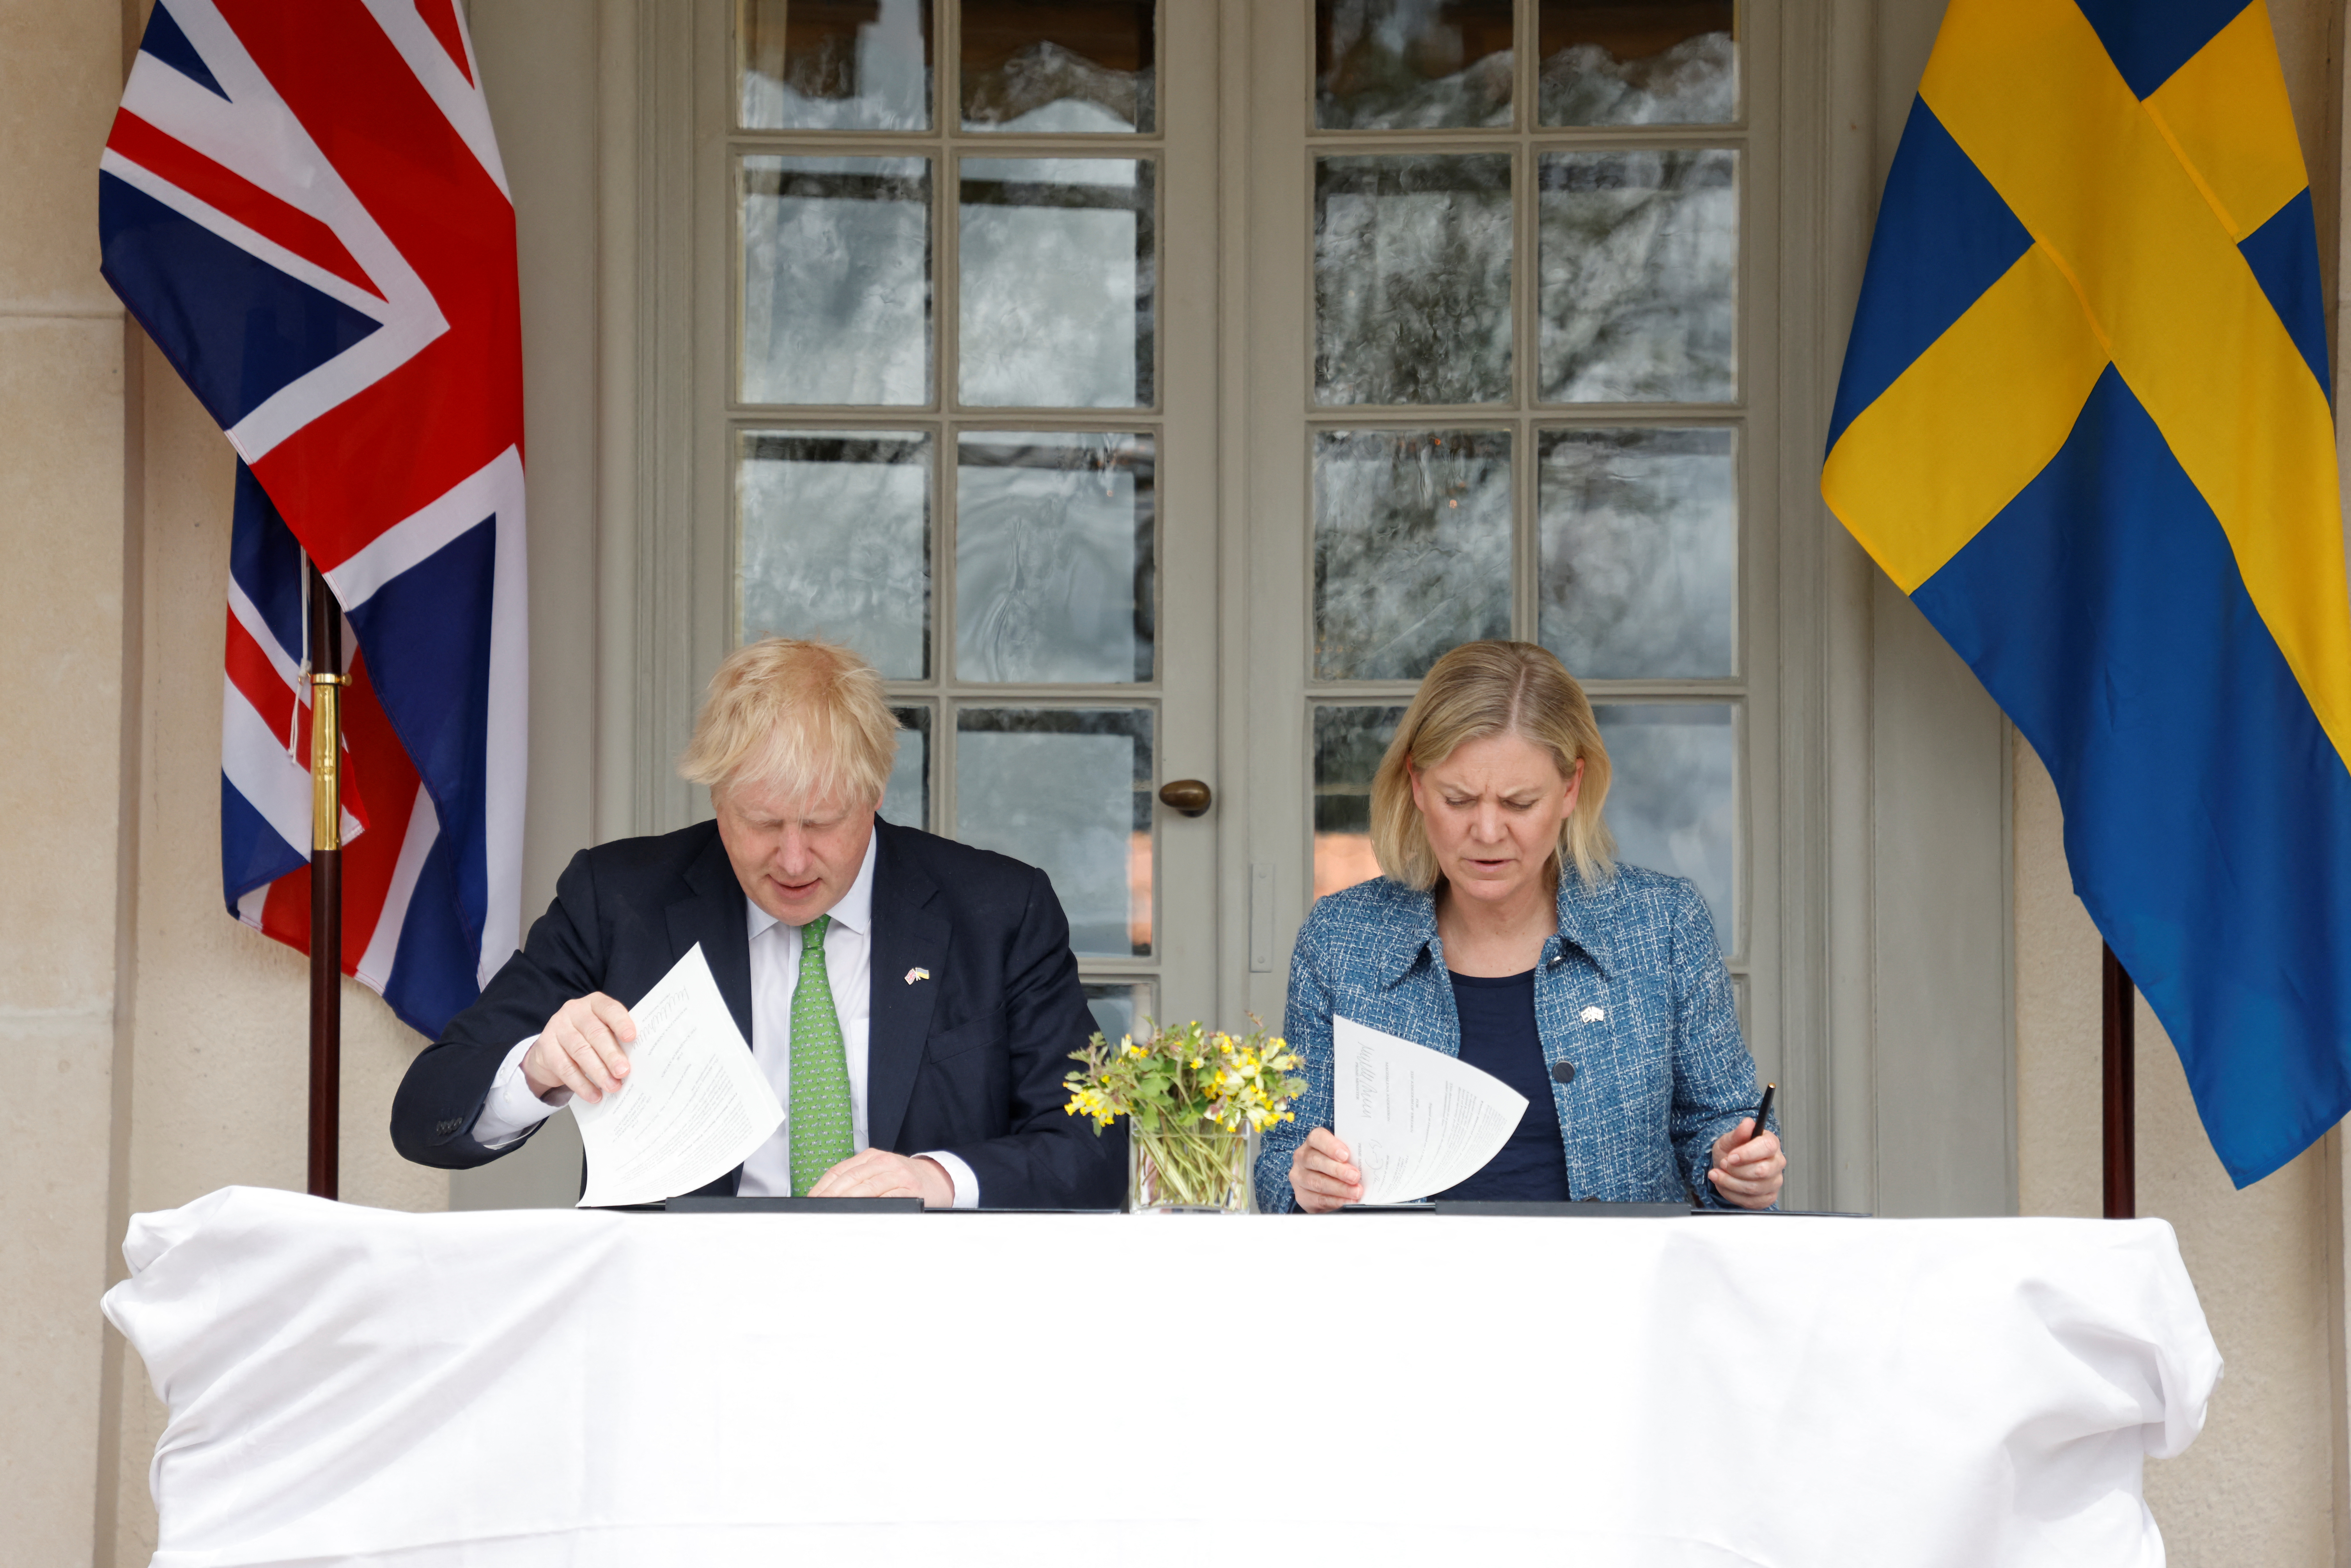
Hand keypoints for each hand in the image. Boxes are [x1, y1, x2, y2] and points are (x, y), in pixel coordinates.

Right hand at [522, 993, 635, 1103]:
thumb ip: (617, 1039)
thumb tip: (637, 1061)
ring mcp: (557, 1027)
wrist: (550, 1050)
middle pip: (595, 1033)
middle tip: (623, 1072)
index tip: (631, 1037)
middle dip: (611, 1055)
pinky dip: (582, 1084)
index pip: (609, 1008)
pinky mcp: (545, 1047)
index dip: (620, 1022)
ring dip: (599, 1072)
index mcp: (594, 1004)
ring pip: (581, 1051)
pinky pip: (565, 1068)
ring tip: (612, 1086)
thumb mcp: (602, 1031)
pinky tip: (594, 1095)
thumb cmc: (587, 1039)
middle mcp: (574, 1011)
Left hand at [808, 1149, 955, 1207]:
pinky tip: (862, 1214)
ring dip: (848, 1202)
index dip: (822, 1186)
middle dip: (831, 1196)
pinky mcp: (910, 1188)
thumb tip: (827, 1200)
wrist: (938, 1179)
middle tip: (818, 1210)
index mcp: (871, 1156)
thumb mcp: (879, 1172)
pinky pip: (888, 1198)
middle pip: (850, 1178)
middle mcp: (883, 1161)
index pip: (839, 1170)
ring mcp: (897, 1174)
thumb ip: (857, 1180)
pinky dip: (874, 1207)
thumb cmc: (904, 1179)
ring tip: (834, 1213)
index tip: (811, 1201)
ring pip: (866, 1188)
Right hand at [1290, 1127, 1362, 1212]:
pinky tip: (1347, 1201)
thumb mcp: (1342, 1155)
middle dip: (1338, 1170)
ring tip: (1355, 1192)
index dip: (1331, 1146)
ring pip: (1317, 1182)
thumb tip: (1367, 1163)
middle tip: (1355, 1177)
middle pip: (1316, 1161)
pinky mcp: (1302, 1196)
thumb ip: (1350, 1156)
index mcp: (1313, 1142)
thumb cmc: (1336, 1164)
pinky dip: (1335, 1201)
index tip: (1346, 1155)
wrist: (1323, 1184)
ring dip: (1339, 1188)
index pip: (1317, 1138)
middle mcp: (1302, 1157)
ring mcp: (1299, 1177)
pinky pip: (1318, 1199)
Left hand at [1707, 1120, 1784, 1209]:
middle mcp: (1777, 1163)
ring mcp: (1774, 1182)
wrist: (1728, 1166)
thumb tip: (1747, 1123)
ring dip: (1729, 1182)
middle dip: (1735, 1170)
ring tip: (1717, 1174)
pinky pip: (1750, 1201)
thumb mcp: (1730, 1139)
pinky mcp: (1767, 1198)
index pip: (1767, 1147)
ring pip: (1753, 1188)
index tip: (1731, 1156)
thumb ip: (1738, 1133)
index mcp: (1771, 1144)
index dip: (1747, 1153)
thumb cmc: (1732, 1151)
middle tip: (1723, 1164)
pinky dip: (1731, 1194)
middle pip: (1761, 1171)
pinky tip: (1724, 1185)